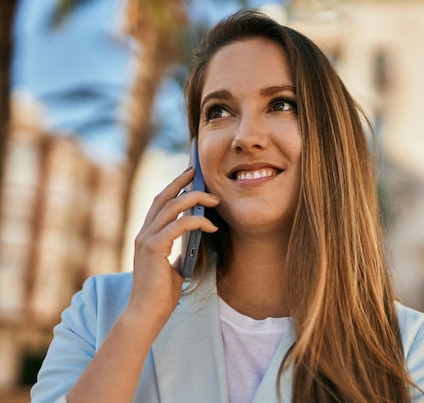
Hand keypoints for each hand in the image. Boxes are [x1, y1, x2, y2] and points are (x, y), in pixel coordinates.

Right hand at [127, 167, 219, 326]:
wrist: (146, 314)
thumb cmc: (160, 294)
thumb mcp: (172, 266)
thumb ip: (179, 249)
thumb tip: (196, 237)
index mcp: (146, 236)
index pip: (160, 204)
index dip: (174, 187)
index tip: (189, 176)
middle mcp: (143, 234)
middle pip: (164, 198)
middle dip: (182, 183)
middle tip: (199, 173)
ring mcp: (146, 240)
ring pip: (173, 208)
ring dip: (196, 200)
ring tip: (215, 201)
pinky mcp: (154, 248)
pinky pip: (179, 225)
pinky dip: (197, 222)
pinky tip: (212, 227)